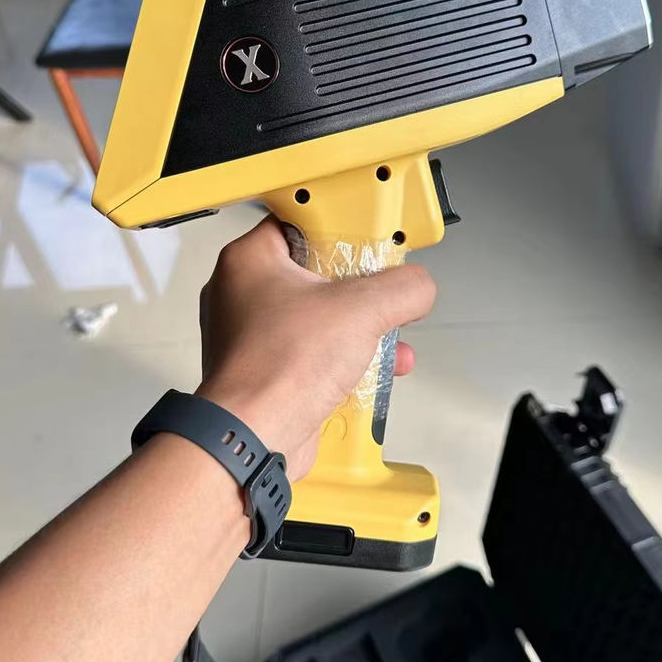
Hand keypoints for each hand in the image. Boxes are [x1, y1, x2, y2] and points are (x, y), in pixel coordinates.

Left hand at [195, 216, 435, 479]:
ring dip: (360, 327)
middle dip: (360, 288)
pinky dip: (345, 358)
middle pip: (315, 272)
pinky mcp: (266, 372)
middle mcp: (242, 294)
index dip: (340, 228)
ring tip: (391, 334)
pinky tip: (379, 369)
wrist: (254, 438)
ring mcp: (251, 336)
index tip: (369, 237)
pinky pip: (312, 353)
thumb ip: (401, 288)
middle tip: (383, 289)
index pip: (300, 223)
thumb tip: (418, 287)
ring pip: (318, 316)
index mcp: (248, 260)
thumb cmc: (281, 367)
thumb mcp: (361, 310)